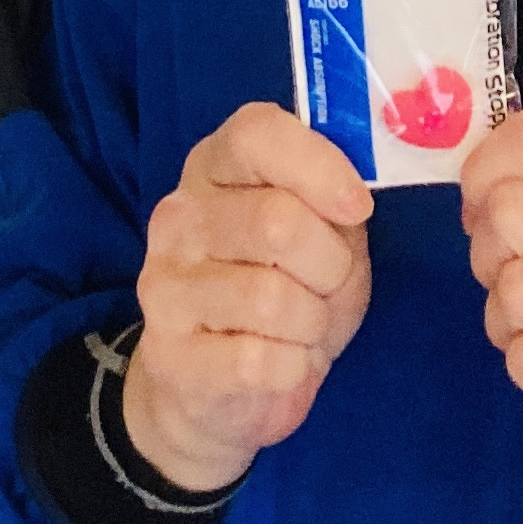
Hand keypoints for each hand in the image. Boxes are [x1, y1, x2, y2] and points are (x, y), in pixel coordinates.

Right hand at [120, 101, 375, 495]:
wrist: (221, 390)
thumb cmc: (287, 294)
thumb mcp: (323, 238)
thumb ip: (335, 205)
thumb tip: (352, 198)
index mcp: (214, 170)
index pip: (255, 134)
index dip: (318, 165)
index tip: (356, 206)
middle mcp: (178, 219)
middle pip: (277, 221)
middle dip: (329, 265)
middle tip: (326, 286)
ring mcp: (165, 287)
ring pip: (272, 297)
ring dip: (312, 323)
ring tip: (300, 328)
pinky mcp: (170, 355)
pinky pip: (260, 361)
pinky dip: (292, 368)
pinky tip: (279, 363)